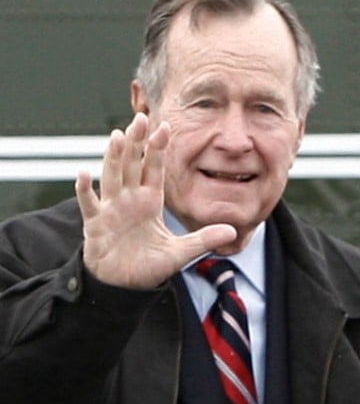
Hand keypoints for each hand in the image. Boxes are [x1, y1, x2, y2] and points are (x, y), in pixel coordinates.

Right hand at [75, 113, 236, 287]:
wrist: (124, 285)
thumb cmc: (150, 266)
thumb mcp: (181, 253)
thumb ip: (203, 240)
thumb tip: (232, 230)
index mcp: (150, 202)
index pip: (154, 170)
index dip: (158, 149)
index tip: (165, 127)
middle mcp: (130, 200)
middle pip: (132, 165)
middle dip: (137, 143)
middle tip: (140, 118)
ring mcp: (111, 210)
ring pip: (112, 177)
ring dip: (114, 157)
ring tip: (118, 136)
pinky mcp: (96, 224)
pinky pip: (89, 204)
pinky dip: (85, 190)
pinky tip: (83, 174)